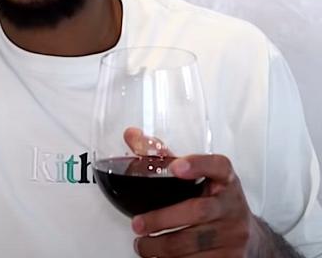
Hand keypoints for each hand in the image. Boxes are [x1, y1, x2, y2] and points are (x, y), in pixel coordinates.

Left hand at [131, 154, 263, 256]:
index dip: (198, 165)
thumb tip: (132, 136)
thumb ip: (164, 157)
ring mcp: (235, 233)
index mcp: (225, 179)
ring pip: (194, 242)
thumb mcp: (196, 177)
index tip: (177, 167)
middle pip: (198, 211)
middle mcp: (232, 205)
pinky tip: (159, 257)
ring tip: (143, 245)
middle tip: (138, 225)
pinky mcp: (232, 257)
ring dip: (161, 246)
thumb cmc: (213, 200)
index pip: (218, 166)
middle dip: (162, 219)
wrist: (249, 236)